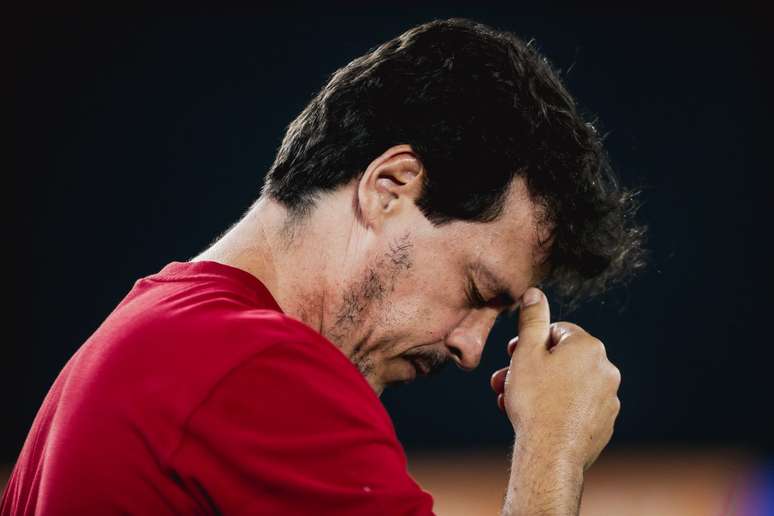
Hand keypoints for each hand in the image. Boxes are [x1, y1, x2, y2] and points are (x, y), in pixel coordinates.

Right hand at [489, 287, 621, 471]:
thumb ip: (532, 319)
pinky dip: (558, 407)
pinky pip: (577, 406)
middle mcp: (606, 369)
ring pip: (568, 384)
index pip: (556, 331)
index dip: (530, 342)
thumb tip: (535, 293)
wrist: (551, 453)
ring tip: (513, 402)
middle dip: (531, 368)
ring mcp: (609, 398)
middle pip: (561, 359)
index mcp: (588, 347)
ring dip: (540, 388)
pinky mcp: (605, 422)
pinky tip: (537, 418)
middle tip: (506, 380)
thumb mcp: (526, 353)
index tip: (513, 356)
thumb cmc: (535, 401)